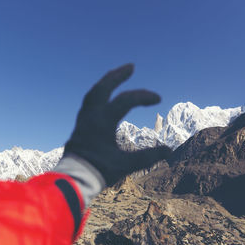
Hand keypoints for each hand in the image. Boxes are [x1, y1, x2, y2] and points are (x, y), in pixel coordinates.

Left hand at [64, 63, 170, 186]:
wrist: (74, 178)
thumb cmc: (99, 171)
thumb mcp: (126, 164)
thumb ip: (148, 157)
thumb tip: (170, 151)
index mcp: (102, 121)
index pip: (125, 100)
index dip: (143, 96)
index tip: (158, 99)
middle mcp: (91, 116)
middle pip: (103, 87)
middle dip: (118, 75)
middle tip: (131, 66)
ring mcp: (83, 119)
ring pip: (93, 93)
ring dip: (106, 82)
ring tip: (117, 75)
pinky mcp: (80, 124)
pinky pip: (89, 101)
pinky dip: (99, 93)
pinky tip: (105, 95)